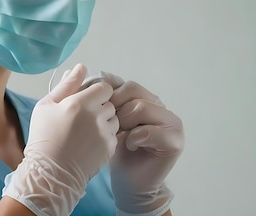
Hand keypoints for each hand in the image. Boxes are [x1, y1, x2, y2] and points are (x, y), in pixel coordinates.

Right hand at [2, 64, 118, 215]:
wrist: (49, 173)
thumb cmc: (43, 137)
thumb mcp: (46, 106)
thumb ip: (67, 84)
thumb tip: (81, 66)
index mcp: (81, 103)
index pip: (104, 87)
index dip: (96, 91)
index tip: (85, 99)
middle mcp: (97, 117)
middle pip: (110, 102)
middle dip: (99, 106)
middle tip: (82, 117)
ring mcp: (105, 133)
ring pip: (114, 118)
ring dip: (104, 121)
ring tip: (86, 130)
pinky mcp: (110, 148)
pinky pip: (114, 135)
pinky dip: (105, 136)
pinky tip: (89, 142)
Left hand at [101, 72, 183, 215]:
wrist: (129, 183)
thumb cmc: (116, 151)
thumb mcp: (105, 122)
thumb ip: (100, 100)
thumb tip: (80, 72)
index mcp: (144, 98)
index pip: (123, 83)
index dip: (106, 94)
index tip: (93, 109)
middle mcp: (159, 105)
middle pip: (132, 90)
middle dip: (113, 107)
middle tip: (106, 125)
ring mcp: (171, 121)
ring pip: (140, 107)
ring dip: (123, 123)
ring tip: (117, 137)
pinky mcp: (175, 139)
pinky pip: (149, 130)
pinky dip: (134, 138)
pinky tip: (128, 146)